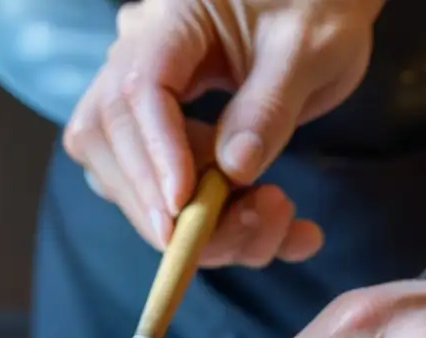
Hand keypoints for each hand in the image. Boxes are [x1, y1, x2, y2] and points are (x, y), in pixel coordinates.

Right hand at [64, 0, 384, 267]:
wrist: (311, 9)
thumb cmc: (314, 8)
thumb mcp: (312, 47)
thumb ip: (271, 104)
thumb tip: (234, 170)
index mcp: (170, 24)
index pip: (139, 92)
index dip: (157, 153)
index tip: (184, 204)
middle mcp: (133, 64)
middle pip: (110, 143)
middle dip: (165, 204)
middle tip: (245, 228)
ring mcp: (133, 106)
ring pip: (119, 179)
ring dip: (189, 223)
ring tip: (274, 215)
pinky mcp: (148, 141)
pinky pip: (151, 194)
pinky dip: (206, 226)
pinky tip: (270, 226)